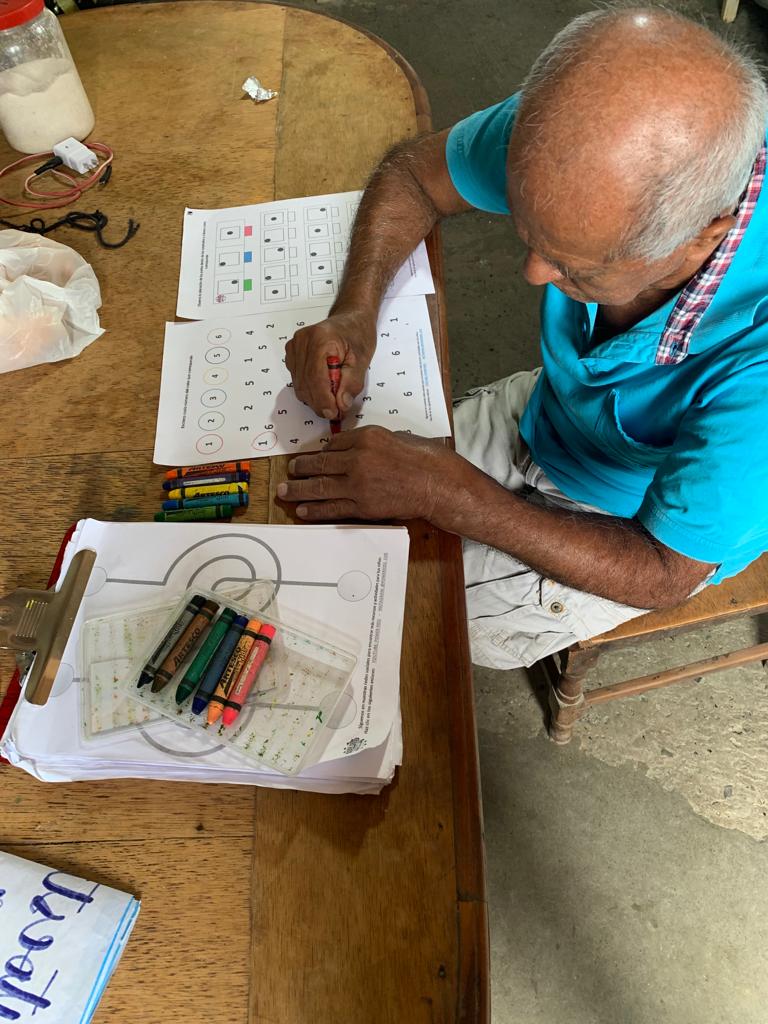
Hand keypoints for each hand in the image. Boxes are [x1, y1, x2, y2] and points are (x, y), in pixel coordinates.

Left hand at [276, 425, 464, 522]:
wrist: (436, 483)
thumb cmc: (421, 459)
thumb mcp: (393, 437)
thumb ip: (368, 442)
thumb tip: (347, 448)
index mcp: (365, 437)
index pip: (333, 443)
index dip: (320, 452)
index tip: (311, 457)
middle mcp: (358, 458)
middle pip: (320, 464)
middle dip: (300, 468)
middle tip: (289, 471)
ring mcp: (358, 484)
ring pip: (320, 487)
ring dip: (299, 490)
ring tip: (285, 491)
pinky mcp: (363, 506)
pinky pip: (333, 508)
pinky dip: (316, 510)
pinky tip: (303, 510)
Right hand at [285, 308, 376, 419]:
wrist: (350, 320)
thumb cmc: (357, 334)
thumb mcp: (362, 360)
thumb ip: (351, 384)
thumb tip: (341, 404)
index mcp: (321, 339)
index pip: (315, 378)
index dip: (323, 400)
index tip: (334, 413)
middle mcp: (303, 341)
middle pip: (305, 384)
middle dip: (320, 403)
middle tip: (337, 411)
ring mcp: (294, 347)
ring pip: (299, 386)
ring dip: (315, 398)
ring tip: (333, 399)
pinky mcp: (292, 354)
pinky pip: (297, 381)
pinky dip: (310, 390)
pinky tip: (324, 387)